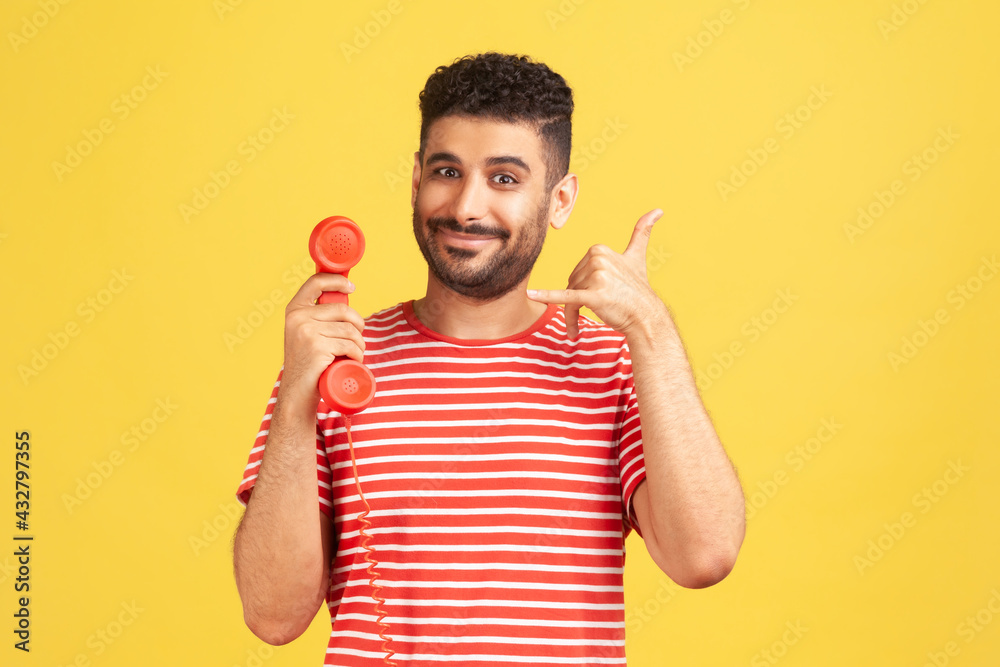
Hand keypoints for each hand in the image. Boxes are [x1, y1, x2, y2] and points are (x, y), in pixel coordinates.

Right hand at [279, 273, 366, 408]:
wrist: (297, 391)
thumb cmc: (309, 362)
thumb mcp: (307, 332)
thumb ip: (319, 315)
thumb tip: (344, 295)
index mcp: (294, 309)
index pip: (316, 282)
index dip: (337, 280)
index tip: (351, 286)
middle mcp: (298, 317)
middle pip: (343, 309)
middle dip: (358, 324)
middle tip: (358, 337)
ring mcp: (306, 331)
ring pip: (349, 329)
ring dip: (359, 343)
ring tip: (355, 352)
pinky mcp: (317, 347)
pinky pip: (349, 345)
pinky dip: (357, 354)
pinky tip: (352, 360)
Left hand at [527, 208, 667, 339]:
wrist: (646, 316)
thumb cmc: (637, 289)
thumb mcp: (637, 257)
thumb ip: (642, 232)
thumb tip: (658, 210)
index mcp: (599, 249)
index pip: (576, 272)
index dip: (581, 288)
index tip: (593, 300)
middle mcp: (598, 259)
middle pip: (572, 283)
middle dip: (576, 302)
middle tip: (590, 315)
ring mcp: (597, 276)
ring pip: (570, 297)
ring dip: (571, 315)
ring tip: (579, 328)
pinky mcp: (594, 295)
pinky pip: (567, 296)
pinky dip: (547, 296)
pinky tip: (531, 295)